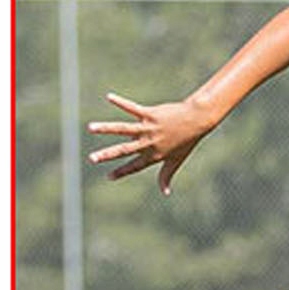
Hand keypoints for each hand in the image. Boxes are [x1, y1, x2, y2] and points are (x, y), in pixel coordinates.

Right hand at [86, 92, 214, 193]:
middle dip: (107, 155)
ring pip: (124, 129)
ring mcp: (149, 128)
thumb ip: (166, 175)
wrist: (198, 120)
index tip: (108, 177)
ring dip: (106, 128)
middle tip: (91, 158)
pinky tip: (109, 97)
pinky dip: (120, 102)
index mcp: (154, 155)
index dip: (122, 172)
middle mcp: (149, 143)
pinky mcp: (151, 114)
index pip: (135, 166)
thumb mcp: (176, 160)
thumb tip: (165, 193)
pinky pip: (132, 108)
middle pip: (125, 150)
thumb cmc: (187, 141)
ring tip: (90, 127)